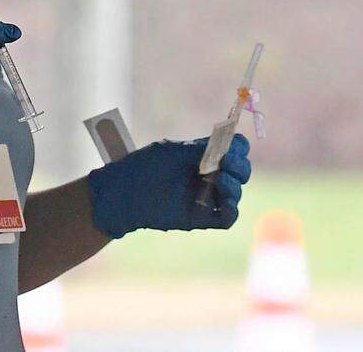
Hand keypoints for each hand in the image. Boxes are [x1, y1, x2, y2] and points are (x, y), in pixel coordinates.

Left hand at [86, 134, 251, 238]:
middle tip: (226, 164)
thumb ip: (199, 148)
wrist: (122, 193)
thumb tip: (228, 144)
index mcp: (203, 154)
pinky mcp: (201, 218)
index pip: (234, 149)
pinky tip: (225, 203)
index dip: (239, 148)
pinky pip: (226, 218)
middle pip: (241, 171)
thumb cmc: (143, 166)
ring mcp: (206, 196)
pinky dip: (231, 211)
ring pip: (235, 193)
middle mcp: (208, 174)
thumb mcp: (171, 151)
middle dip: (240, 166)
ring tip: (221, 182)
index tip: (233, 147)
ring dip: (235, 187)